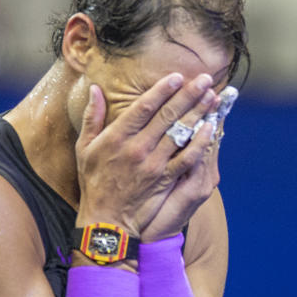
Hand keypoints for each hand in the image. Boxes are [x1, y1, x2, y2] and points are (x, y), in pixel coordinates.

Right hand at [74, 73, 216, 235]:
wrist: (105, 219)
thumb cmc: (93, 182)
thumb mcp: (84, 147)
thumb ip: (91, 117)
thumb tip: (94, 89)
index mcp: (117, 137)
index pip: (144, 107)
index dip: (162, 90)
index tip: (177, 76)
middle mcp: (137, 148)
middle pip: (167, 116)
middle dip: (188, 95)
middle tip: (204, 79)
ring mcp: (153, 164)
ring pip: (180, 133)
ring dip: (198, 113)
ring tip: (211, 97)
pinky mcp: (164, 179)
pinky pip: (186, 159)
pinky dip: (200, 143)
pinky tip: (211, 129)